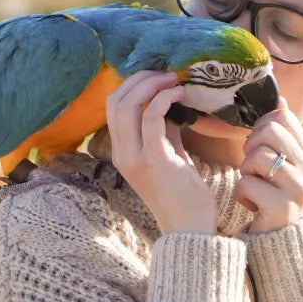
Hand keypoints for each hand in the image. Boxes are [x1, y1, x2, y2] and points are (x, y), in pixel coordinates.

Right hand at [106, 71, 216, 235]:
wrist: (190, 228)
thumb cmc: (183, 195)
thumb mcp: (168, 156)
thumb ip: (163, 131)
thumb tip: (168, 103)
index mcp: (121, 152)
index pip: (113, 107)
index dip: (131, 85)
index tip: (156, 77)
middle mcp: (121, 153)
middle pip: (115, 101)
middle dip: (139, 79)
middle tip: (164, 73)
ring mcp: (135, 157)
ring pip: (128, 105)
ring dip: (151, 85)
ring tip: (173, 79)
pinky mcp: (154, 159)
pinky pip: (151, 117)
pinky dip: (163, 99)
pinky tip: (179, 94)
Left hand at [237, 97, 302, 233]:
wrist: (292, 252)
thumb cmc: (285, 205)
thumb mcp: (294, 171)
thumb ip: (287, 140)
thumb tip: (279, 101)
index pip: (283, 118)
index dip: (261, 126)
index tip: (258, 145)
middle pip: (269, 132)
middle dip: (251, 146)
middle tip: (253, 167)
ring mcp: (299, 191)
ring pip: (257, 157)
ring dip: (245, 172)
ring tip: (253, 186)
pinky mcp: (283, 210)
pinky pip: (247, 184)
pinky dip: (243, 195)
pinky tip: (253, 206)